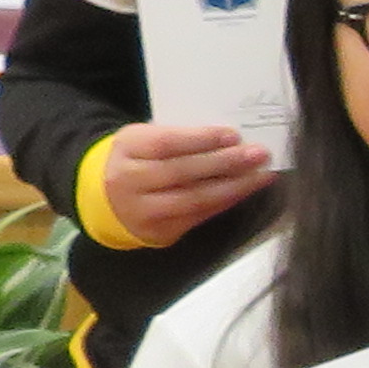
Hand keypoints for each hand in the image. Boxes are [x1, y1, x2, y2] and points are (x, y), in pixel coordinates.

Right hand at [96, 121, 271, 242]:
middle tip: (258, 154)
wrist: (107, 198)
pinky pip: (198, 216)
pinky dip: (225, 202)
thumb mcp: (146, 138)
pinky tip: (245, 191)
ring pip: (194, 199)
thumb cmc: (139, 159)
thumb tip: (231, 139)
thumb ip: (179, 137)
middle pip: (182, 172)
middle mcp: (129, 181)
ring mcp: (143, 211)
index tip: (234, 135)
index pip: (166, 143)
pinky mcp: (158, 232)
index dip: (201, 140)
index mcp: (127, 149)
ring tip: (261, 175)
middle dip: (225, 163)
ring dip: (233, 187)